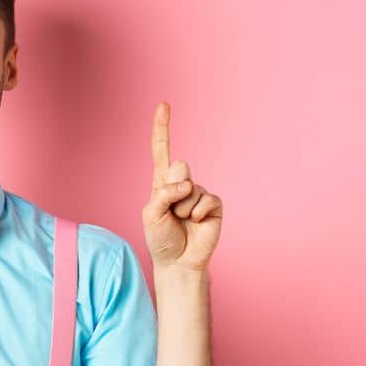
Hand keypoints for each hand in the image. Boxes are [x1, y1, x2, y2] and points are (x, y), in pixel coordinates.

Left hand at [142, 101, 222, 271]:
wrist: (178, 261)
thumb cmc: (160, 238)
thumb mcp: (152, 214)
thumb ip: (163, 192)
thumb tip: (185, 175)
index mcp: (161, 182)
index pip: (161, 150)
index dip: (162, 128)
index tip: (164, 104)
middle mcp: (181, 183)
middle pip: (178, 168)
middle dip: (172, 192)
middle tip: (171, 213)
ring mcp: (199, 193)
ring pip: (191, 189)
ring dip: (182, 209)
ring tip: (181, 222)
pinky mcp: (214, 205)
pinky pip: (207, 200)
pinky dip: (197, 214)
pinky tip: (195, 224)